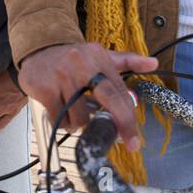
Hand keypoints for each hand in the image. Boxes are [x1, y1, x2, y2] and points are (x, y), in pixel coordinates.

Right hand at [17, 43, 157, 150]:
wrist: (38, 48)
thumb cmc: (73, 58)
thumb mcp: (99, 55)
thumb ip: (127, 61)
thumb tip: (153, 63)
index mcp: (99, 58)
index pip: (120, 92)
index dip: (129, 118)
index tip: (135, 139)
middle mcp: (82, 65)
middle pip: (109, 100)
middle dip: (121, 124)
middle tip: (129, 144)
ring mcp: (63, 76)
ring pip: (80, 117)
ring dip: (78, 122)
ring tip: (73, 111)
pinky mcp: (45, 88)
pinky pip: (60, 119)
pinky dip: (62, 122)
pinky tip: (60, 110)